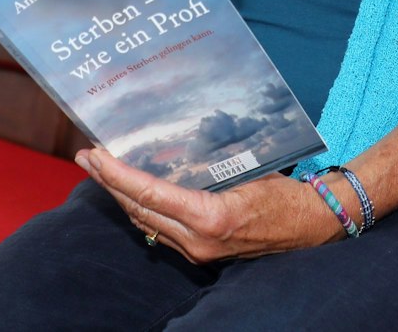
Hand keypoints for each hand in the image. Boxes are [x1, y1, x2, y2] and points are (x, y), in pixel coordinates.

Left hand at [75, 148, 344, 262]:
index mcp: (209, 218)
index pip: (149, 194)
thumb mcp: (247, 172)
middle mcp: (197, 240)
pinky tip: (130, 190)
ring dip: (120, 195)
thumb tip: (170, 145)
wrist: (311, 226)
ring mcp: (196, 250)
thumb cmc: (284, 194)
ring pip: (145, 221)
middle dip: (108, 182)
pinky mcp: (199, 252)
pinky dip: (141, 207)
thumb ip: (207, 169)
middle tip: (87, 157)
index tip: (95, 155)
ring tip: (99, 170)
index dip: (117, 174)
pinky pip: (160, 228)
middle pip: (139, 209)